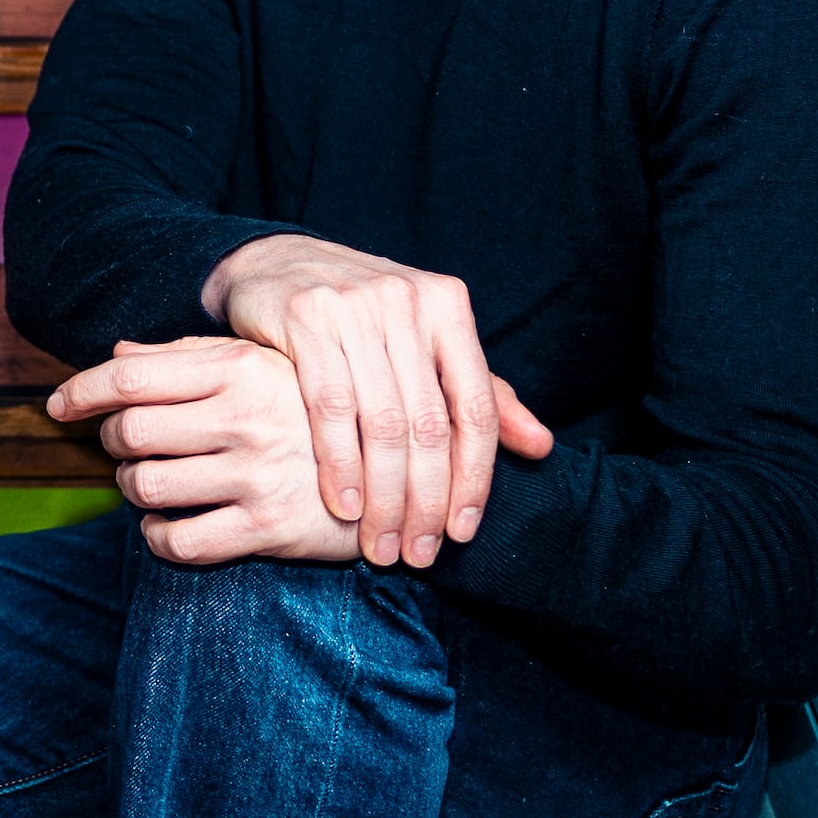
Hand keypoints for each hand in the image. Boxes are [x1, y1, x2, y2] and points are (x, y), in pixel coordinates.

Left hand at [42, 335, 361, 567]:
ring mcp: (257, 475)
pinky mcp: (267, 530)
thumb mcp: (263, 366)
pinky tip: (167, 524)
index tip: (58, 405)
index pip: (131, 376)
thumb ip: (190, 357)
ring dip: (132, 488)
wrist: (399, 474)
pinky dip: (156, 536)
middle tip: (125, 446)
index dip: (81, 391)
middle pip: (129, 432)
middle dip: (112, 441)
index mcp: (243, 367)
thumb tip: (115, 355)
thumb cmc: (315, 414)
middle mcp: (247, 417)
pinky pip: (177, 542)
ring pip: (144, 486)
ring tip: (150, 482)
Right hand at [195, 233, 555, 563]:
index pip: (475, 407)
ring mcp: (356, 306)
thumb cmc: (362, 317)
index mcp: (449, 307)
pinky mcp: (304, 317)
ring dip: (384, 497)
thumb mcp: (426, 343)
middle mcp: (409, 301)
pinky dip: (339, 464)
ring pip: (382, 423)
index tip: (459, 533)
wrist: (275, 263)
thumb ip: (483, 395)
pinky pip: (328, 407)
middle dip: (425, 501)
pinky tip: (345, 506)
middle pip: (430, 424)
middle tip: (415, 554)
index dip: (474, 478)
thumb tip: (541, 447)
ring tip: (380, 545)